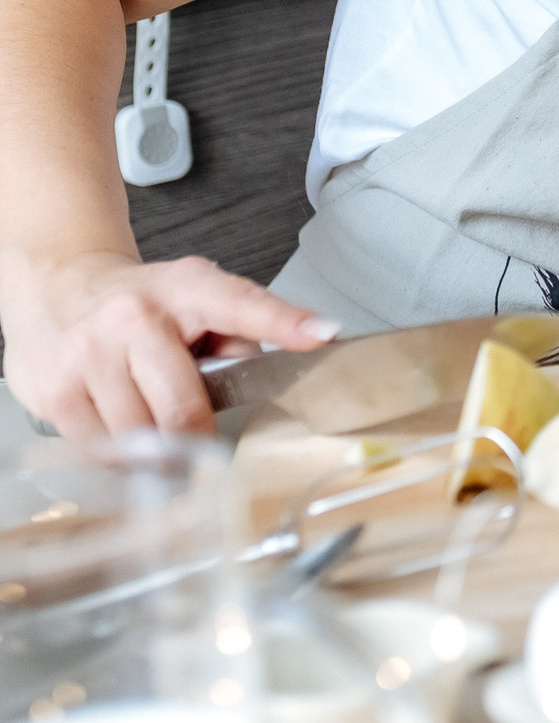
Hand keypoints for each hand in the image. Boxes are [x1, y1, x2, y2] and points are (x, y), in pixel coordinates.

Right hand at [0, 250, 339, 437]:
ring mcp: (88, 357)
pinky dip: (119, 453)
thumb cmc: (144, 302)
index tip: (322, 334)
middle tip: (199, 435)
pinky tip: (119, 425)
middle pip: (185, 410)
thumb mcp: (200, 297)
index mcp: (186, 289)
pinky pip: (101, 451)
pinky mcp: (54, 393)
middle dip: (198, 433)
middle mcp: (132, 318)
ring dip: (155, 447)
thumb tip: (274, 371)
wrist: (60, 286)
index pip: (242, 305)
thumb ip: (243, 333)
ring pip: (141, 440)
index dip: (285, 322)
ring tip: (149, 417)